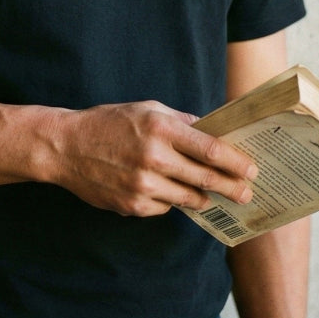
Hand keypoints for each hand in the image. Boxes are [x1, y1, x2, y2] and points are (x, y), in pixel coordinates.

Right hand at [41, 101, 257, 216]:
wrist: (66, 147)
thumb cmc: (108, 123)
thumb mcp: (146, 109)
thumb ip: (180, 121)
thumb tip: (212, 131)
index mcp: (160, 128)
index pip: (209, 149)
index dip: (235, 162)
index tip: (252, 169)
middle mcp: (153, 157)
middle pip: (205, 178)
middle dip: (231, 187)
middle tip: (246, 193)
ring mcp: (143, 185)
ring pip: (188, 198)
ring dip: (202, 196)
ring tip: (210, 193)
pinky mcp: (132, 206)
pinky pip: (165, 207)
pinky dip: (169, 200)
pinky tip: (163, 189)